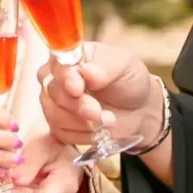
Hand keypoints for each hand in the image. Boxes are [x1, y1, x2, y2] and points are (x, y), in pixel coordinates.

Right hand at [39, 43, 153, 147]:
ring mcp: (55, 103)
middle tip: (98, 112)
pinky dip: (82, 135)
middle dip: (77, 105)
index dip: (65, 78)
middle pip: (53, 92)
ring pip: (55, 115)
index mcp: (70, 58)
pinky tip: (99, 131)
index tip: (77, 89)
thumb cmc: (129, 80)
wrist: (139, 109)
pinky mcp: (59, 126)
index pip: (57, 66)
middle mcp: (57, 78)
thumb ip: (106, 66)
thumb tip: (86, 71)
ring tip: (109, 120)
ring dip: (83, 122)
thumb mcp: (125, 65)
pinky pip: (61, 133)